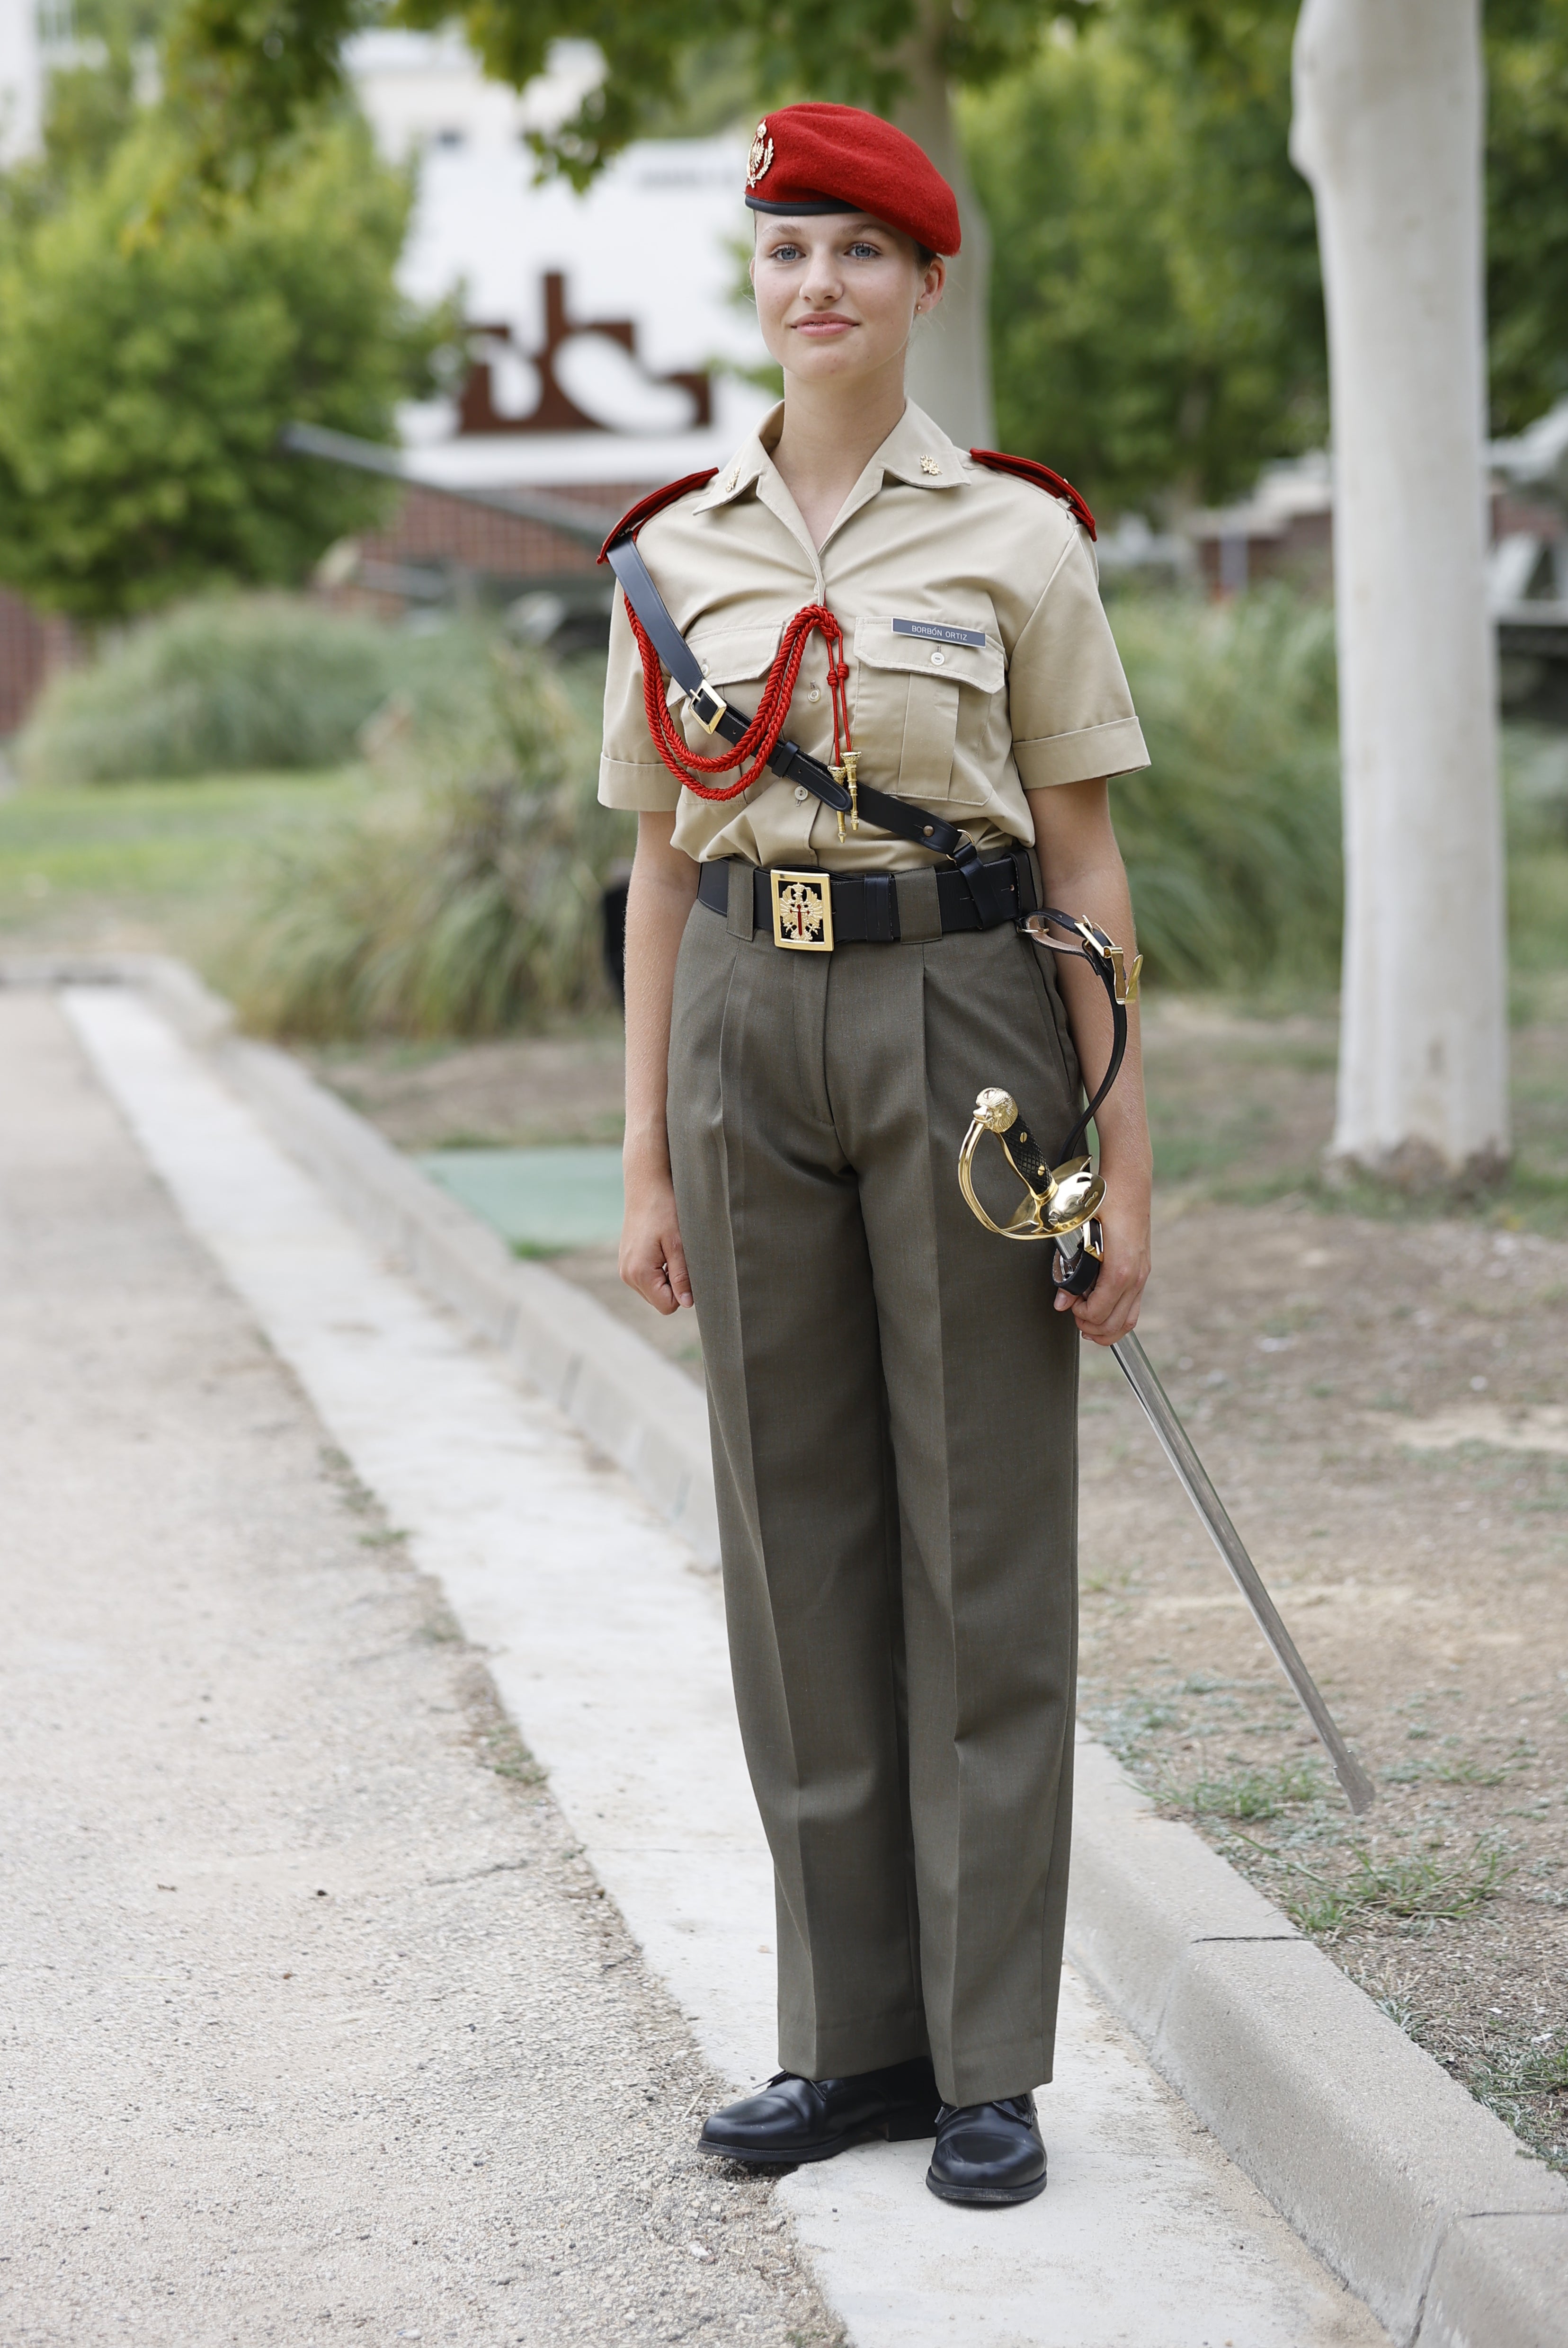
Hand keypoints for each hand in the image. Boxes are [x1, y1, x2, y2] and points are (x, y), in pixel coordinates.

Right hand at [620, 1164, 692, 1315]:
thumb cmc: (665, 1211)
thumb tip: (687, 1304)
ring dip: (666, 1276)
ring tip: (668, 1249)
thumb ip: (682, 1276)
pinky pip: (647, 1278)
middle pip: (660, 1299)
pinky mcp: (626, 1261)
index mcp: (639, 1273)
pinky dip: (658, 1269)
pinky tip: (660, 1247)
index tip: (686, 1267)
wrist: (645, 1186)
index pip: (667, 1306)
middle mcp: (627, 1275)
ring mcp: (624, 1269)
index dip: (682, 1292)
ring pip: (654, 1290)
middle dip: (674, 1284)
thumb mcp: (679, 1244)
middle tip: (678, 1255)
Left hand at [1054, 1197, 1148, 1345]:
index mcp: (1121, 1268)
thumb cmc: (1104, 1204)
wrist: (1128, 1184)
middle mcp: (1136, 1276)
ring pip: (1128, 1321)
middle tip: (1075, 1316)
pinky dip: (1118, 1318)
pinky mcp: (1142, 1272)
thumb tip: (1062, 1301)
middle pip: (1115, 1322)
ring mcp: (1142, 1275)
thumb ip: (1069, 1271)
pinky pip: (1133, 1307)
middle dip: (1091, 1326)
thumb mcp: (1079, 1235)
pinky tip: (1103, 1313)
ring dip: (1106, 1329)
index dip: (1082, 1315)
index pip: (1101, 1310)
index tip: (1070, 1306)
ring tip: (1087, 1324)